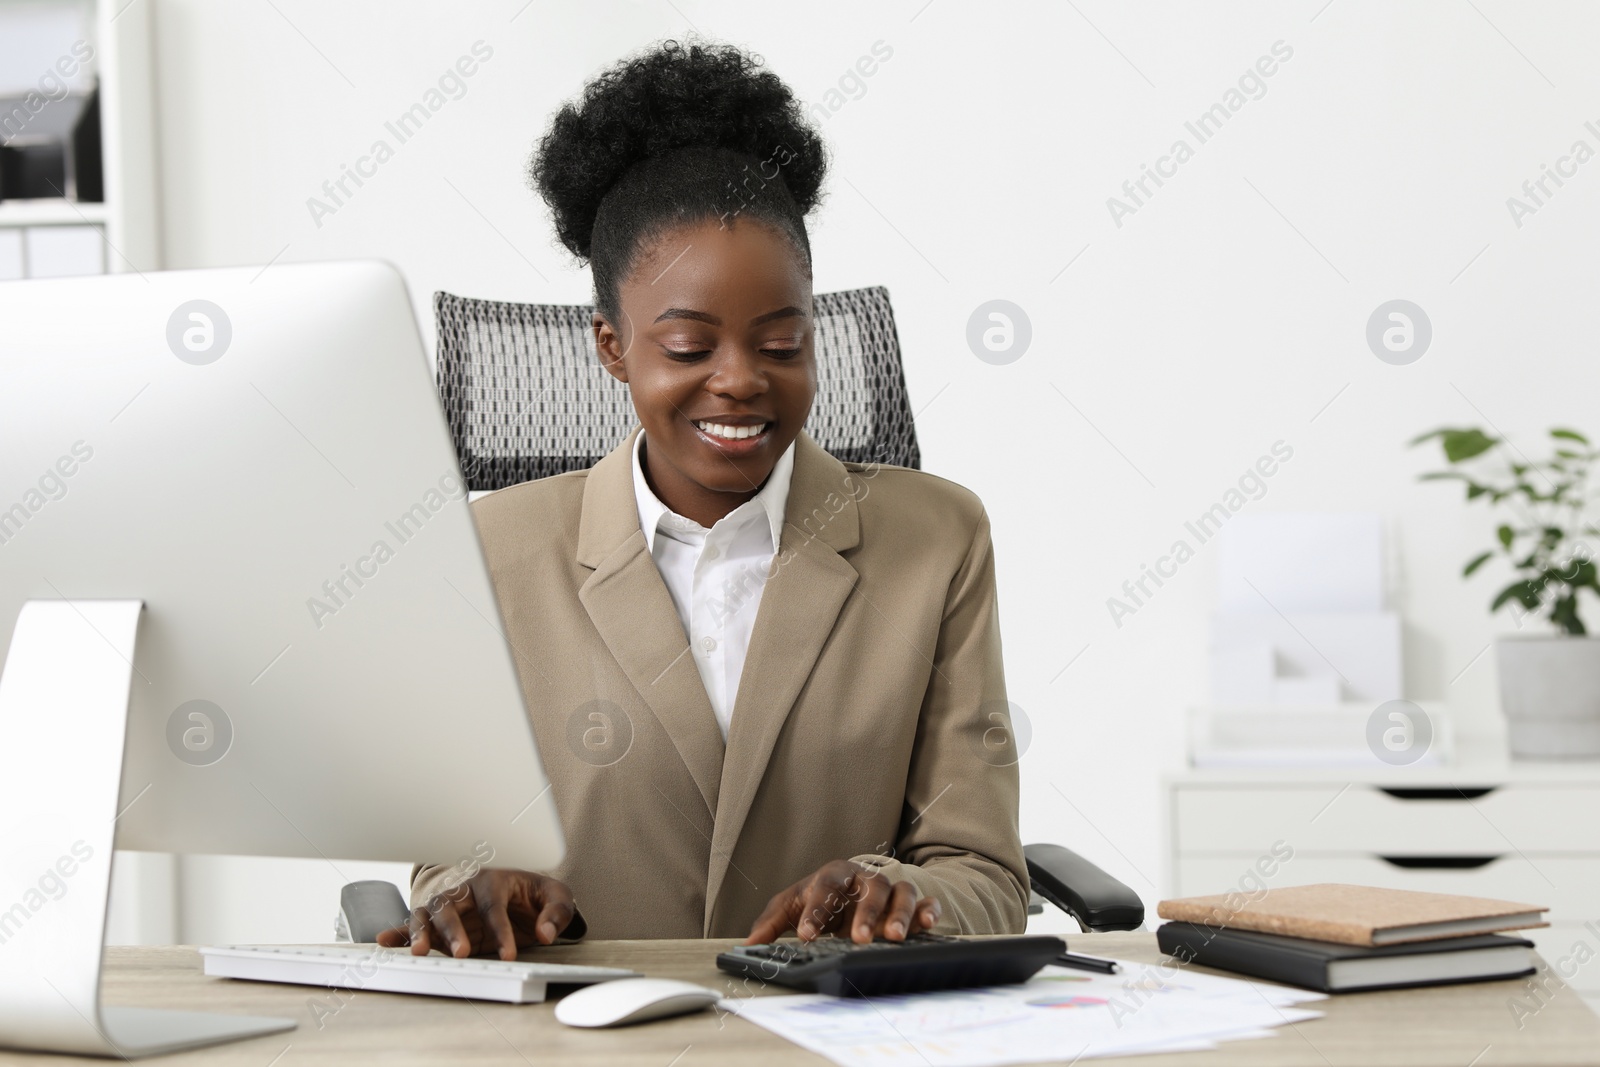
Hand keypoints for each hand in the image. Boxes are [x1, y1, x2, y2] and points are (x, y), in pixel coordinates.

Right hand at [376, 869, 575, 959]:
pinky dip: (398, 933)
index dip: (501, 931)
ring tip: (417, 952)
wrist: (508, 887)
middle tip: (462, 953)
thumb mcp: (554, 895)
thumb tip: (546, 934)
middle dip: (454, 930)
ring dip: (421, 932)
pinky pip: (412, 925)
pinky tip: (384, 941)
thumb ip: (557, 912)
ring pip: (428, 914)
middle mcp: (464, 891)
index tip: (509, 955)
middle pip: (452, 906)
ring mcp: (447, 906)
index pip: (494, 906)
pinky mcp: (436, 923)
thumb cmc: (529, 893)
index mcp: (494, 881)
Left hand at [744, 860, 940, 944]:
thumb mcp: (792, 906)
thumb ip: (772, 922)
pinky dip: (928, 911)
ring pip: (900, 892)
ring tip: (893, 937)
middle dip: (864, 913)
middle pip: (869, 888)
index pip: (825, 887)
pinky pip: (924, 902)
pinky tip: (928, 924)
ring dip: (898, 914)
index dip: (816, 910)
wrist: (848, 892)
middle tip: (858, 939)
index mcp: (833, 875)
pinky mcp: (910, 904)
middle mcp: (864, 879)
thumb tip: (748, 942)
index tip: (807, 936)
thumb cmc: (819, 898)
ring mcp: (889, 891)